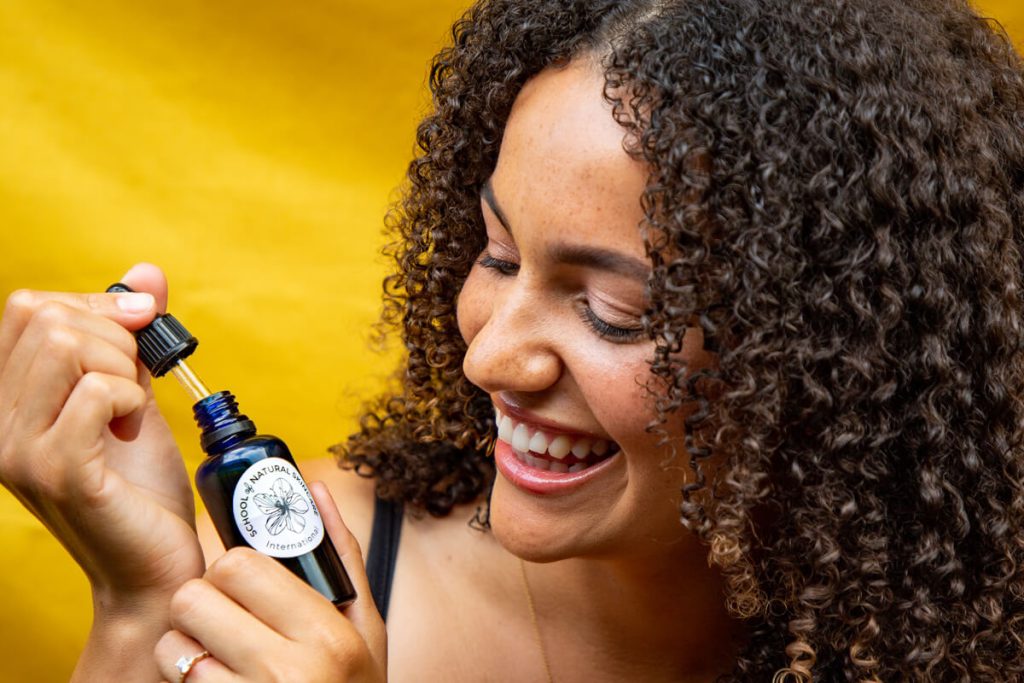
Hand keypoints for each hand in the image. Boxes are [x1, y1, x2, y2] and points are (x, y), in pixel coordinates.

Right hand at [0, 263, 204, 598]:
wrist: (153, 564)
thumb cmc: (141, 484)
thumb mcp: (136, 396)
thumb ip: (134, 337)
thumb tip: (147, 273)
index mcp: (8, 399)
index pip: (30, 307)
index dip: (96, 304)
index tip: (140, 331)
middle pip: (48, 318)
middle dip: (115, 338)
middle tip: (133, 388)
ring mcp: (17, 449)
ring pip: (67, 346)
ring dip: (123, 368)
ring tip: (129, 411)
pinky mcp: (55, 472)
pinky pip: (94, 391)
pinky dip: (130, 398)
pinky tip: (130, 430)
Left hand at [156, 481, 386, 681]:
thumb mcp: (366, 629)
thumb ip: (340, 557)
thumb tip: (316, 490)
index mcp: (327, 634)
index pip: (239, 563)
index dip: (233, 568)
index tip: (245, 584)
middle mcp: (287, 673)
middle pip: (195, 595)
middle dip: (205, 602)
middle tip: (227, 618)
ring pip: (172, 643)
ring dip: (185, 647)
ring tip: (219, 657)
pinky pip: (172, 682)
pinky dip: (181, 680)